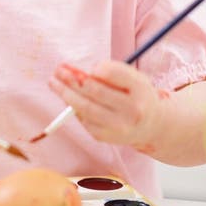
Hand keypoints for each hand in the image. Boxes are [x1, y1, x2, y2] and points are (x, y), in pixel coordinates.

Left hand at [48, 60, 166, 152]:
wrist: (152, 125)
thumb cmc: (137, 94)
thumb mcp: (133, 78)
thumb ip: (111, 72)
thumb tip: (77, 72)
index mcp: (140, 89)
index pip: (116, 74)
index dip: (99, 69)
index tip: (90, 67)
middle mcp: (132, 110)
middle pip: (95, 91)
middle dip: (72, 79)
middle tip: (58, 70)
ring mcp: (118, 126)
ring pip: (84, 107)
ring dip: (65, 93)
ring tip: (54, 82)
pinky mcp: (105, 137)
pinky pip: (84, 118)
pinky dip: (73, 106)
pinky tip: (67, 97)